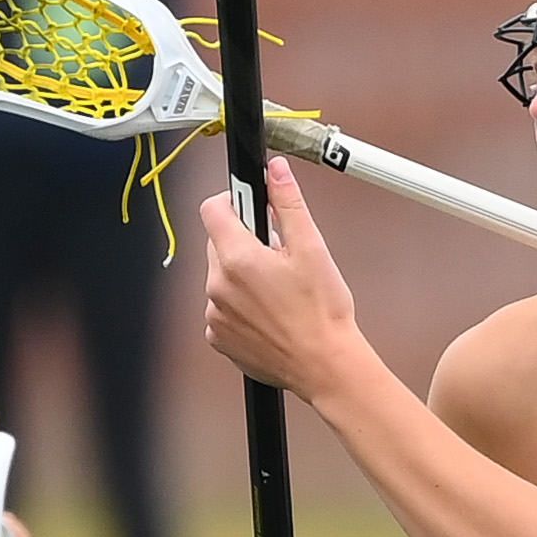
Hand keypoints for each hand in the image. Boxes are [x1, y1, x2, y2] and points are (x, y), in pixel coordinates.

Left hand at [201, 157, 364, 399]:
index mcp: (237, 259)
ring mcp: (215, 315)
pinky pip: (222, 308)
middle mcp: (217, 286)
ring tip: (279, 290)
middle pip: (218, 243)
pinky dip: (240, 305)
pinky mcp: (218, 338)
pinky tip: (270, 313)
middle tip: (279, 255)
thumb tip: (275, 171)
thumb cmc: (322, 312)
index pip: (212, 209)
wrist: (324, 365)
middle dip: (244, 240)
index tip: (253, 208)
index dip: (233, 201)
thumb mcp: (311, 248)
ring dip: (242, 275)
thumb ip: (288, 203)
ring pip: (221, 276)